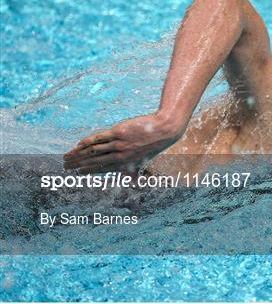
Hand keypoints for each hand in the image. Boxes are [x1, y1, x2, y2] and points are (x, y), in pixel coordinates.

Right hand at [63, 113, 183, 173]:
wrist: (164, 129)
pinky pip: (98, 139)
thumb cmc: (154, 144)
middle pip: (94, 161)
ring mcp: (119, 145)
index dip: (88, 171)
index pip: (102, 169)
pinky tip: (78, 144)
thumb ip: (136, 172)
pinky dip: (87, 142)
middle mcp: (120, 157)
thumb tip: (135, 184)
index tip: (77, 172)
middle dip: (78, 164)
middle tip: (65, 166)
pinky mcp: (118, 132)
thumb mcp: (144, 161)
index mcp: (125, 165)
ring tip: (67, 156)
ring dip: (78, 154)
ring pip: (93, 151)